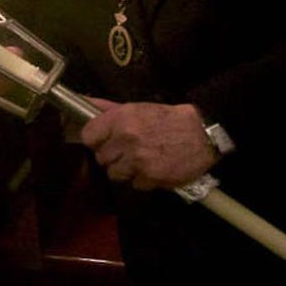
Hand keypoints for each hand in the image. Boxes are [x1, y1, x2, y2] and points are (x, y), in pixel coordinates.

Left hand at [78, 99, 215, 190]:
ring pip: (114, 174)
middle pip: (101, 158)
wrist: (202, 134)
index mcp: (121, 119)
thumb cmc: (168, 119)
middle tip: (127, 151)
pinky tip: (153, 168)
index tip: (104, 141)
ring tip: (141, 161)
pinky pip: (134, 184)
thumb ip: (108, 108)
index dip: (95, 141)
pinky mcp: (150, 178)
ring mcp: (138, 161)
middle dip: (112, 156)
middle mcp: (126, 139)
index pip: (88, 137)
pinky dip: (143, 179)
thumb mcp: (137, 108)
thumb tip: (83, 100)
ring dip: (125, 170)